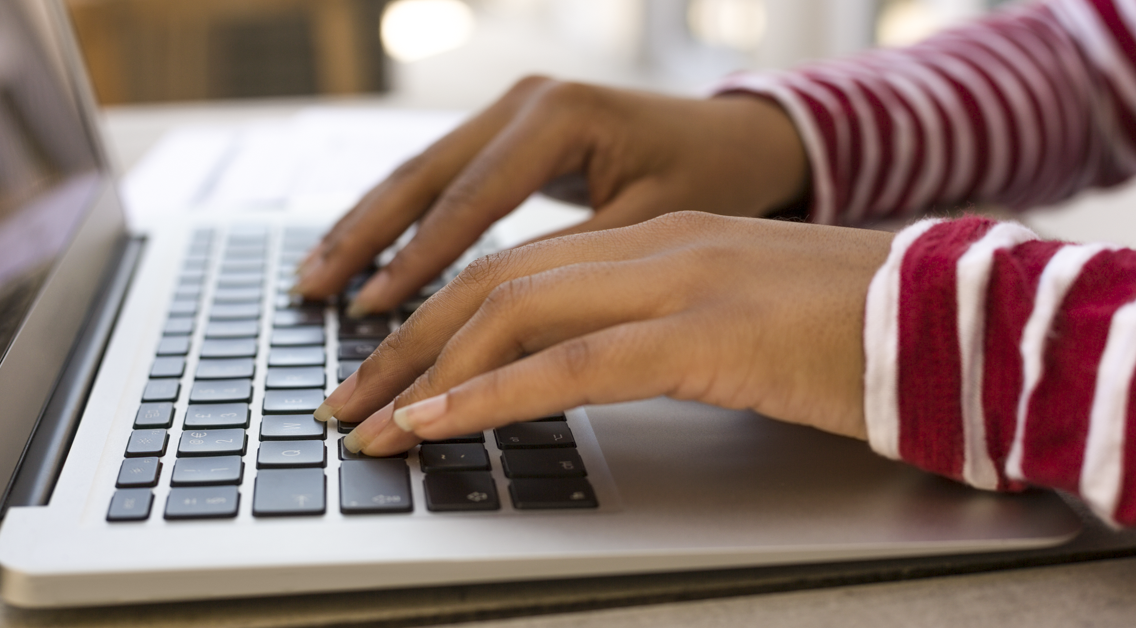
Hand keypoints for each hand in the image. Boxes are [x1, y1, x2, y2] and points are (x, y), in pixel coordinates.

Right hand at [293, 76, 808, 314]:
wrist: (738, 137)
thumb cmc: (709, 179)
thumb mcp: (649, 225)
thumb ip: (572, 264)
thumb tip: (496, 323)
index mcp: (561, 117)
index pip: (473, 199)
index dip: (419, 260)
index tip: (376, 311)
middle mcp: (525, 102)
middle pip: (424, 176)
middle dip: (365, 240)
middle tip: (315, 297)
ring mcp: (511, 109)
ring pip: (419, 173)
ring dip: (365, 228)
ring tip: (315, 282)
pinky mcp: (509, 130)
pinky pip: (439, 178)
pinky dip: (396, 220)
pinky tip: (360, 254)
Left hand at [315, 212, 893, 455]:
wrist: (953, 321)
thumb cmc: (850, 330)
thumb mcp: (730, 320)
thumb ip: (654, 331)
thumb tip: (581, 371)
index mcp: (657, 237)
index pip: (519, 269)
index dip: (440, 319)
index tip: (387, 370)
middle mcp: (654, 245)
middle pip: (496, 283)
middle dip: (409, 344)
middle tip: (349, 398)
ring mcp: (678, 279)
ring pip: (516, 312)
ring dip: (429, 372)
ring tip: (371, 423)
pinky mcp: (704, 332)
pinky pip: (572, 362)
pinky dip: (493, 393)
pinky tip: (439, 421)